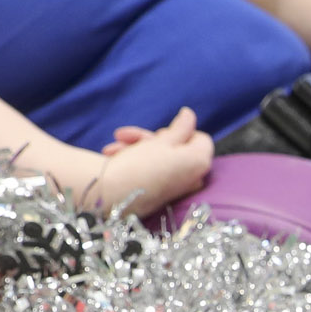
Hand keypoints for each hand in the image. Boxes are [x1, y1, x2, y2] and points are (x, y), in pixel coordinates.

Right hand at [91, 106, 213, 211]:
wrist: (111, 195)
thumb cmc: (139, 164)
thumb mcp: (162, 140)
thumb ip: (180, 127)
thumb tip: (190, 115)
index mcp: (199, 162)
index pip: (200, 139)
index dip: (179, 131)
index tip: (159, 133)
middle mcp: (193, 179)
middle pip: (177, 148)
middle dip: (151, 139)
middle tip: (127, 136)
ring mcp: (176, 190)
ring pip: (160, 158)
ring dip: (136, 148)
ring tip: (110, 148)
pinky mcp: (159, 196)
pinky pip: (153, 172)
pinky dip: (135, 162)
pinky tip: (111, 156)